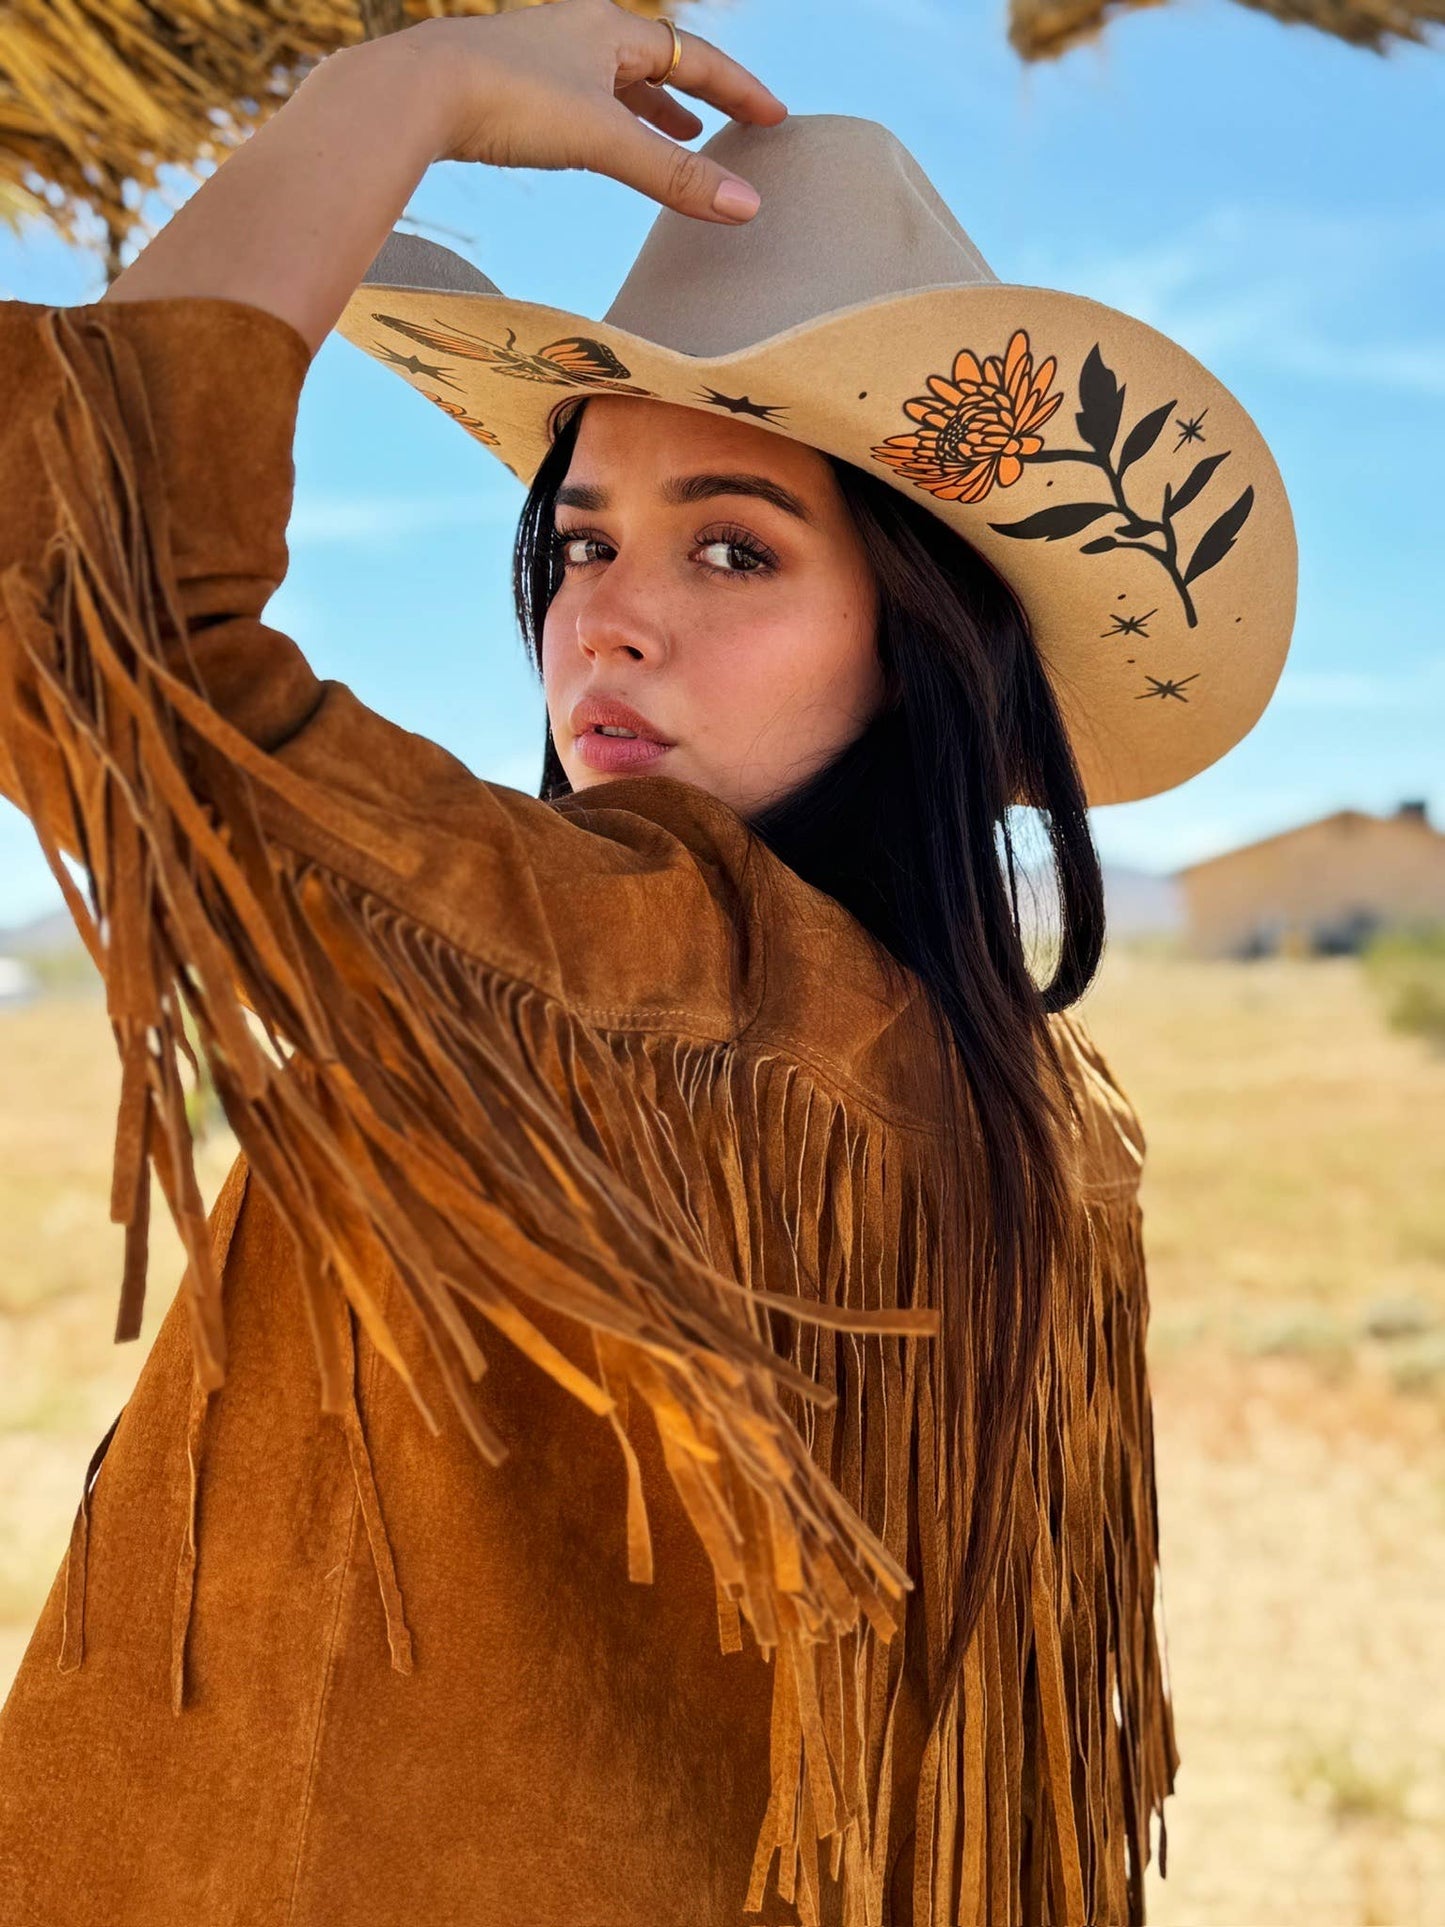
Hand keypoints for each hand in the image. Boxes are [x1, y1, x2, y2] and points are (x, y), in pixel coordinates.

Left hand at [402, 0, 786, 221]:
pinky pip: (577, 99)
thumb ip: (673, 177)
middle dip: (697, 96)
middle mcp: (578, 31)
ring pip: (613, 80)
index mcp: (610, 29)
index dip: (739, 90)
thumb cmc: (508, 100)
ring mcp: (541, 55)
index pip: (696, 57)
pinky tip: (597, 141)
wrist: (415, 92)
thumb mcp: (604, 141)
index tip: (773, 117)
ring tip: (678, 134)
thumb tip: (746, 208)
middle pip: (656, 62)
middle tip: (728, 126)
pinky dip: (604, 120)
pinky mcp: (508, 83)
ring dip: (650, 108)